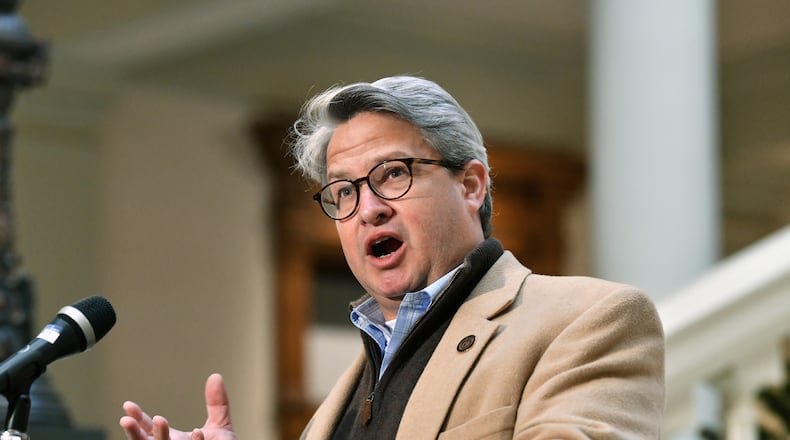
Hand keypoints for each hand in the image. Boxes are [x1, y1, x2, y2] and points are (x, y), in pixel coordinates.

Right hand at [120, 373, 237, 439]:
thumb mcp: (220, 425)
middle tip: (128, 418)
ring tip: (160, 420)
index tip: (127, 405)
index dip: (137, 418)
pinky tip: (197, 431)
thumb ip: (216, 403)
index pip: (148, 429)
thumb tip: (215, 376)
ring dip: (159, 437)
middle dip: (136, 432)